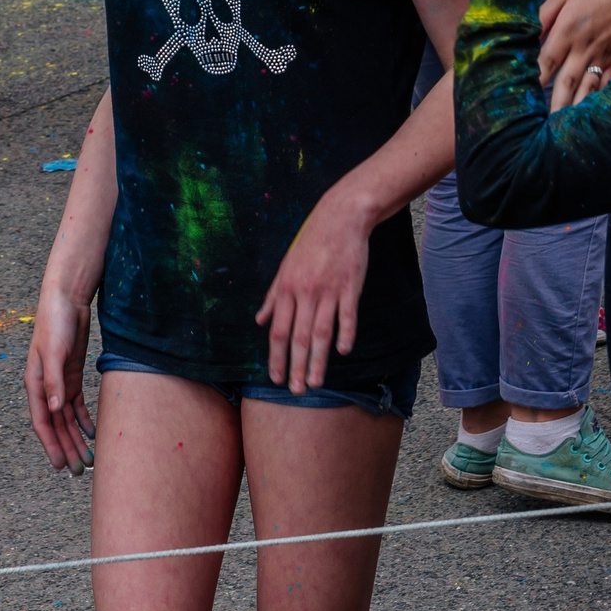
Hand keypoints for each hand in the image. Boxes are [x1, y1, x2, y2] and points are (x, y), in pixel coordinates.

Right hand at [23, 286, 95, 473]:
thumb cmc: (56, 321)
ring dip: (75, 438)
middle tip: (78, 471)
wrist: (67, 299)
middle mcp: (46, 387)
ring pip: (67, 418)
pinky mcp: (72, 374)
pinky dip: (84, 419)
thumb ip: (53, 380)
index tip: (59, 465)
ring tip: (87, 459)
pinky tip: (92, 433)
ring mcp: (59, 382)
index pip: (42, 422)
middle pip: (56, 425)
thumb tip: (54, 410)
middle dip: (66, 448)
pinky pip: (77, 404)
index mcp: (35, 383)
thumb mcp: (55, 351)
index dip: (50, 445)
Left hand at [255, 185, 373, 392]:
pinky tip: (343, 352)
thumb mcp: (285, 267)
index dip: (275, 357)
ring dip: (317, 360)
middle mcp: (305, 292)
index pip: (278, 331)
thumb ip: (273, 296)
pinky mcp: (350, 286)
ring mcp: (328, 290)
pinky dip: (346, 334)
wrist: (340, 218)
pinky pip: (347, 315)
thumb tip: (260, 320)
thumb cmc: (310, 244)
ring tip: (315, 383)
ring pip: (321, 332)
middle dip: (295, 367)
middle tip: (295, 391)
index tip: (275, 378)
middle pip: (298, 337)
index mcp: (286, 288)